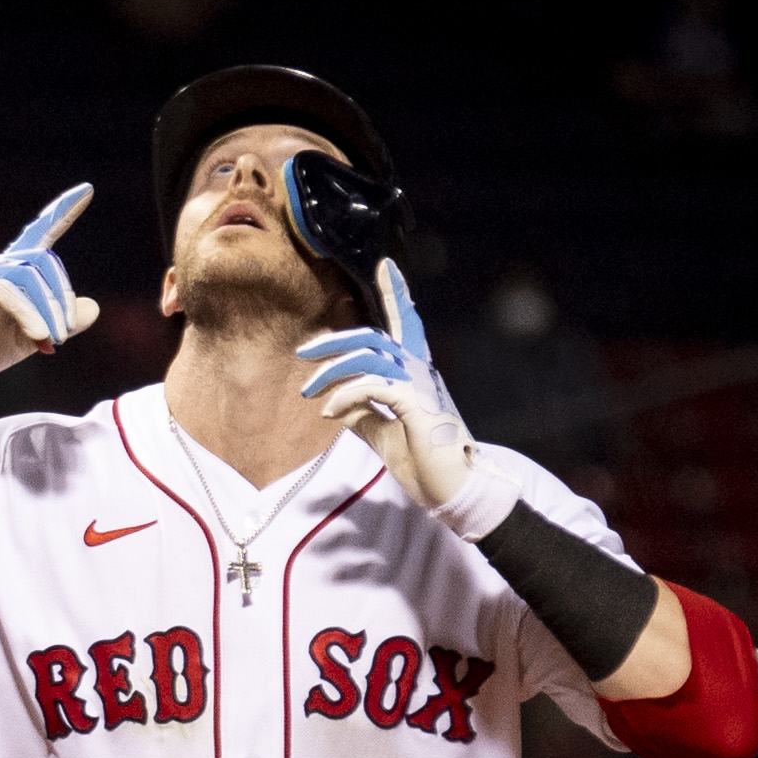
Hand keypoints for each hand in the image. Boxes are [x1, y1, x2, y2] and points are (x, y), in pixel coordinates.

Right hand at [0, 185, 98, 406]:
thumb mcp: (26, 340)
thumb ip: (58, 323)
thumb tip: (93, 308)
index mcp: (8, 274)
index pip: (37, 237)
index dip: (60, 214)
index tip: (86, 191)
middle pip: (42, 261)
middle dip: (60, 297)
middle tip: (63, 333)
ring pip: (28, 274)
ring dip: (46, 308)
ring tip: (50, 339)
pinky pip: (8, 289)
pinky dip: (28, 313)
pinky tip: (38, 335)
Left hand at [293, 262, 508, 536]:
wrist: (454, 491)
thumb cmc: (424, 466)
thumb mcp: (383, 435)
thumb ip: (364, 415)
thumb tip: (339, 403)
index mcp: (416, 376)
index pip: (406, 326)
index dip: (398, 294)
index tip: (387, 266)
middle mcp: (421, 373)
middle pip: (374, 338)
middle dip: (335, 340)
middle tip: (303, 353)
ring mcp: (420, 386)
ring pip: (370, 355)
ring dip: (333, 370)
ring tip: (309, 392)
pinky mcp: (415, 404)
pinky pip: (373, 385)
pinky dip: (345, 394)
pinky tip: (329, 412)